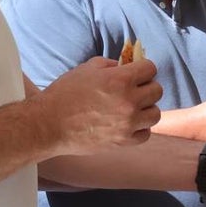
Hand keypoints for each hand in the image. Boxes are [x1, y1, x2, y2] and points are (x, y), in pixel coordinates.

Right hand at [37, 57, 162, 152]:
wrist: (48, 124)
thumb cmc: (65, 93)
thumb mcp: (87, 69)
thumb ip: (111, 65)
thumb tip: (128, 66)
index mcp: (120, 79)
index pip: (151, 69)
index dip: (143, 69)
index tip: (136, 73)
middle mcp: (128, 101)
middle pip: (157, 91)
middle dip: (146, 88)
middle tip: (134, 91)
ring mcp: (128, 123)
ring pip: (155, 113)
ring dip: (146, 109)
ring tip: (133, 108)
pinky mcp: (123, 141)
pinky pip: (146, 133)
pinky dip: (140, 128)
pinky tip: (128, 124)